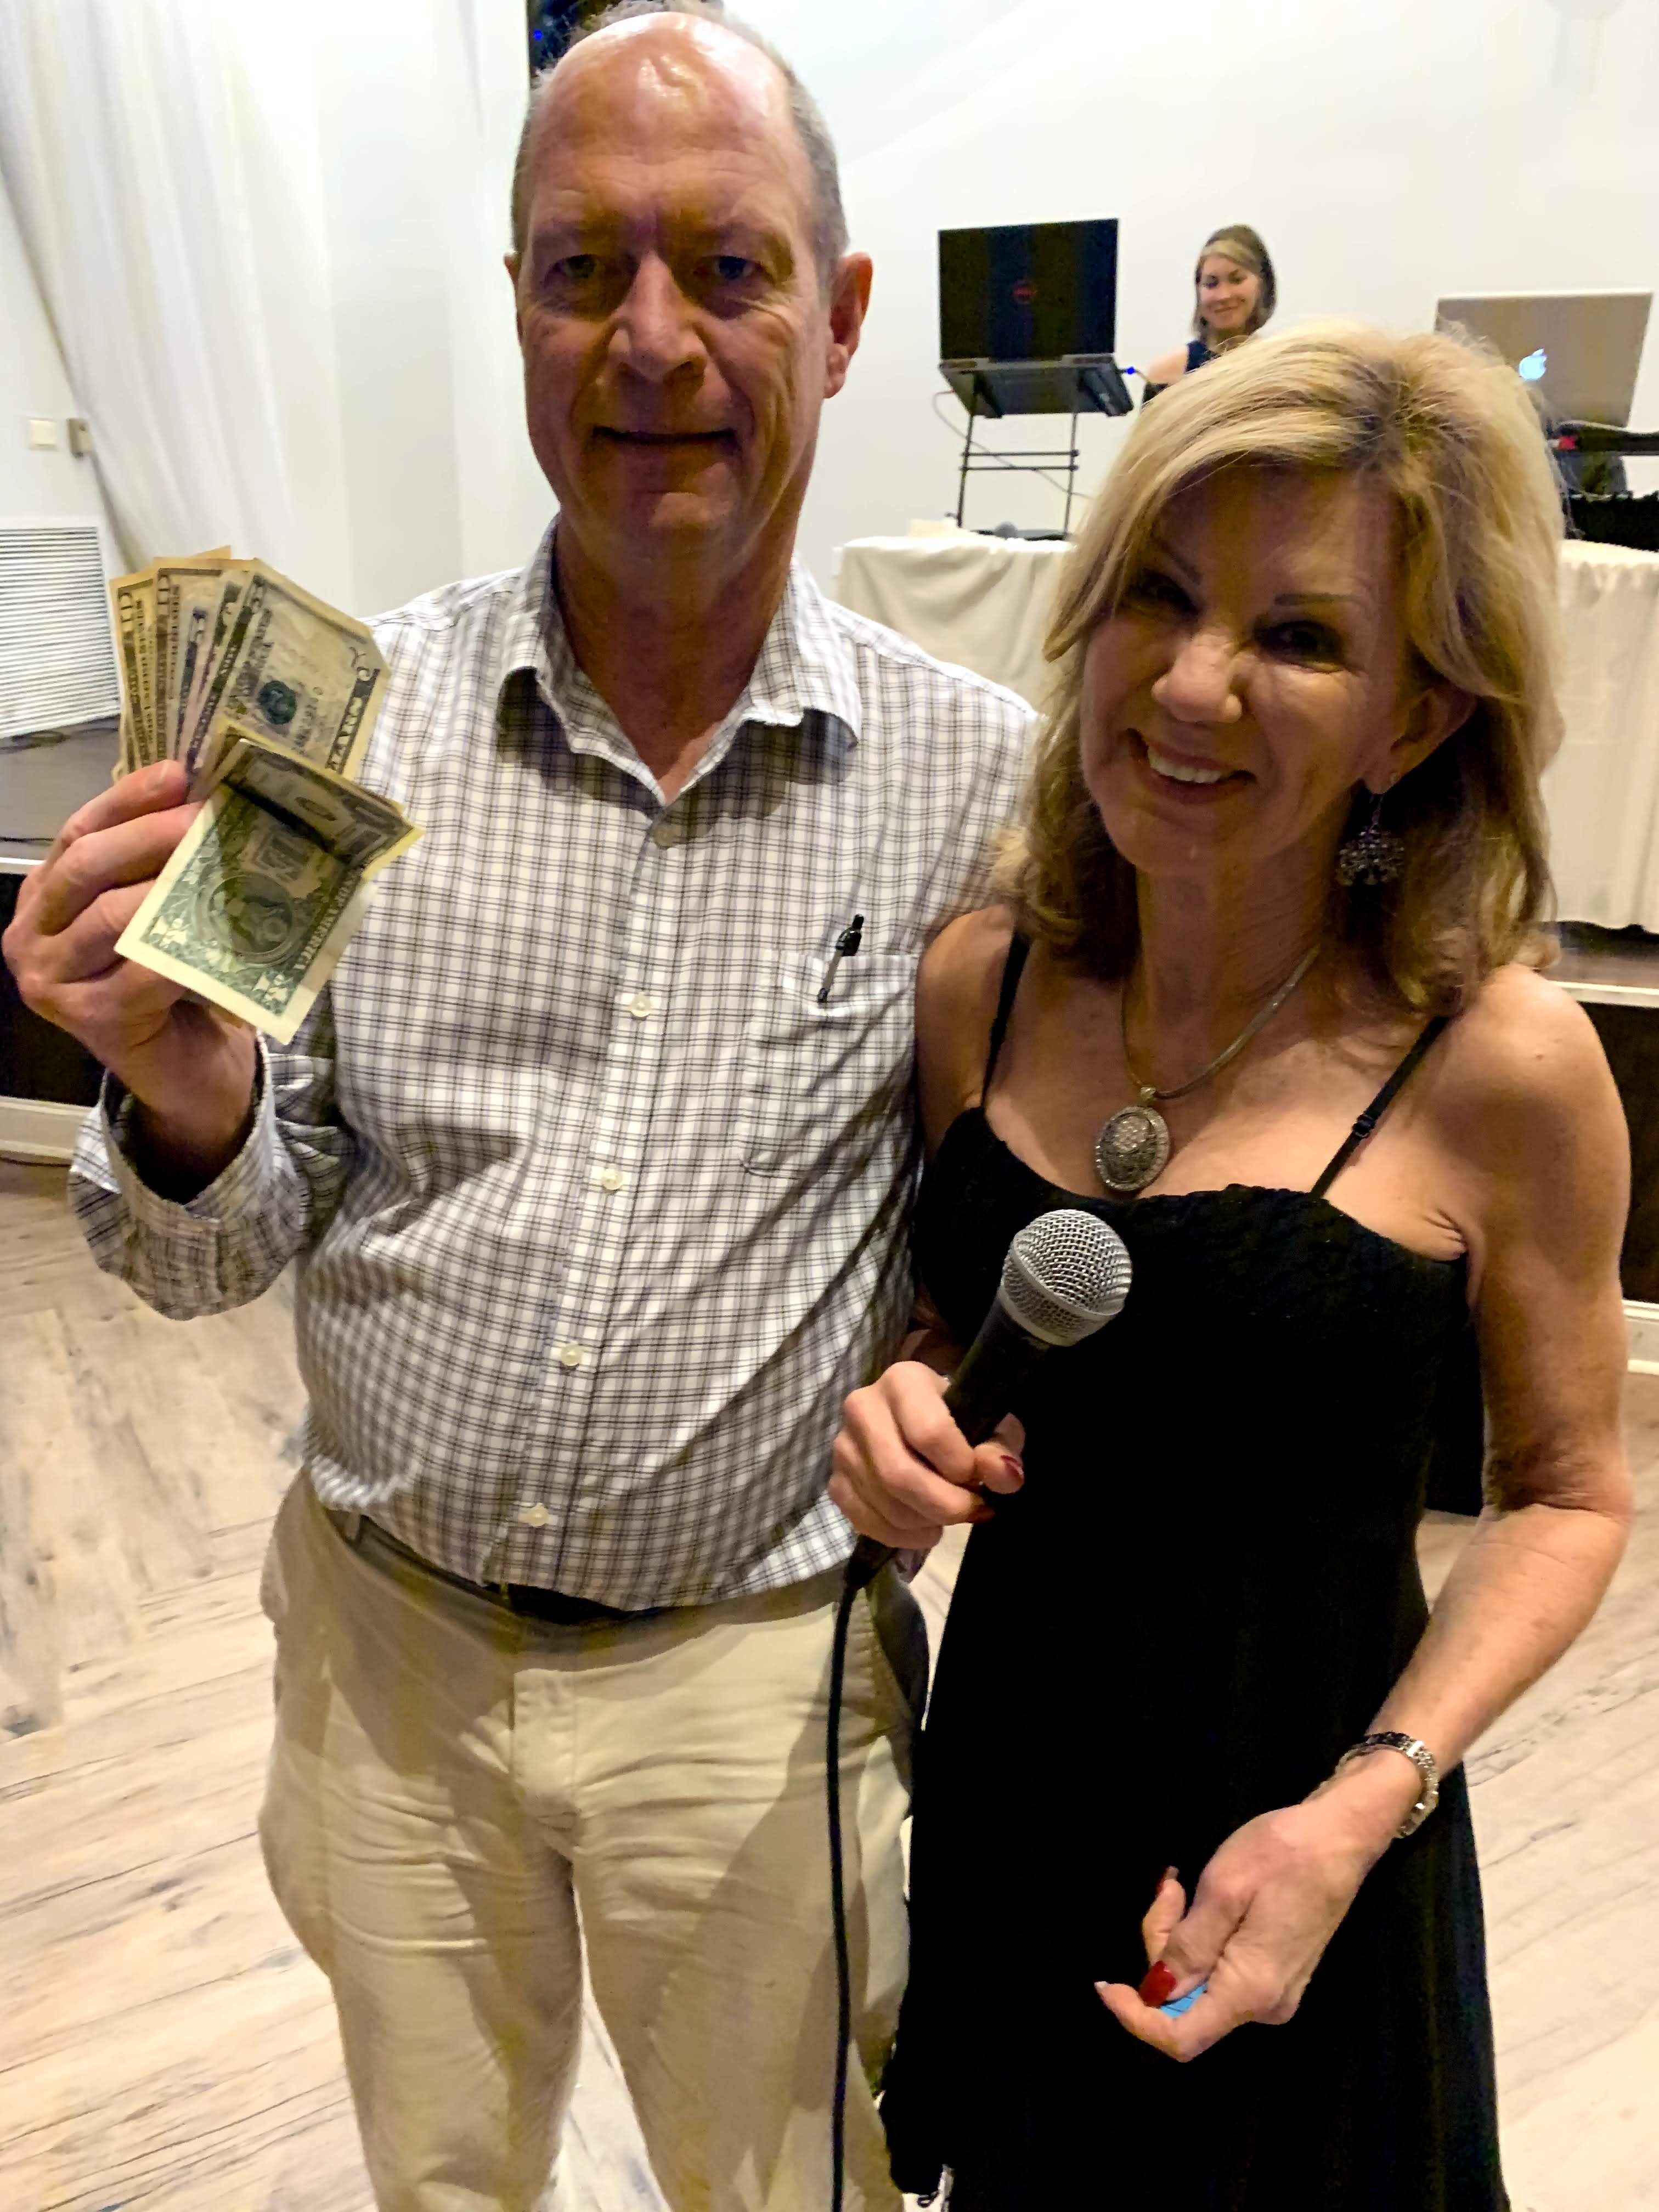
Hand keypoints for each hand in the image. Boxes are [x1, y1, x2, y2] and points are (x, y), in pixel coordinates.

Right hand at [2, 761, 257, 1178]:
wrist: (187, 1071)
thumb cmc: (174, 984)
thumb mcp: (161, 914)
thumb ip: (162, 864)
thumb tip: (205, 794)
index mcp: (43, 899)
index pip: (78, 833)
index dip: (126, 799)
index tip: (178, 773)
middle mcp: (30, 938)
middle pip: (88, 867)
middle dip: (152, 834)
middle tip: (209, 814)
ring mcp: (52, 982)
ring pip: (113, 916)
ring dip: (173, 885)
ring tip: (223, 861)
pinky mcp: (92, 1022)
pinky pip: (143, 972)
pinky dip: (187, 948)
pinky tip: (225, 927)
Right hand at [829, 1359, 1024, 1550]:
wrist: (919, 1423)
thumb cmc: (961, 1421)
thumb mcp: (991, 1426)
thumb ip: (1000, 1449)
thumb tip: (1006, 1478)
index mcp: (904, 1381)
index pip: (929, 1432)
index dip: (961, 1466)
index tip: (978, 1476)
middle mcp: (862, 1407)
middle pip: (899, 1474)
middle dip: (945, 1505)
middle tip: (972, 1510)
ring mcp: (843, 1446)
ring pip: (884, 1503)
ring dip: (927, 1523)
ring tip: (950, 1516)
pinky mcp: (835, 1481)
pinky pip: (864, 1522)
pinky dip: (902, 1536)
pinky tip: (925, 1527)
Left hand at [1094, 1756, 1416, 2060]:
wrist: (1340, 1836)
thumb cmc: (1283, 1855)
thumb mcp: (1224, 1891)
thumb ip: (1188, 1946)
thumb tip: (1155, 1991)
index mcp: (1251, 1992)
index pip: (1180, 2038)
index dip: (1135, 2019)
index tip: (1105, 1985)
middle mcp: (1264, 2006)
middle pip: (1184, 2005)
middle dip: (1160, 1950)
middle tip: (1169, 1889)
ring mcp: (1272, 1992)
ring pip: (1198, 1984)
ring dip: (1177, 1939)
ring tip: (1182, 1885)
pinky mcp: (1273, 1973)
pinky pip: (1219, 1972)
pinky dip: (1198, 1940)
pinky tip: (1200, 1899)